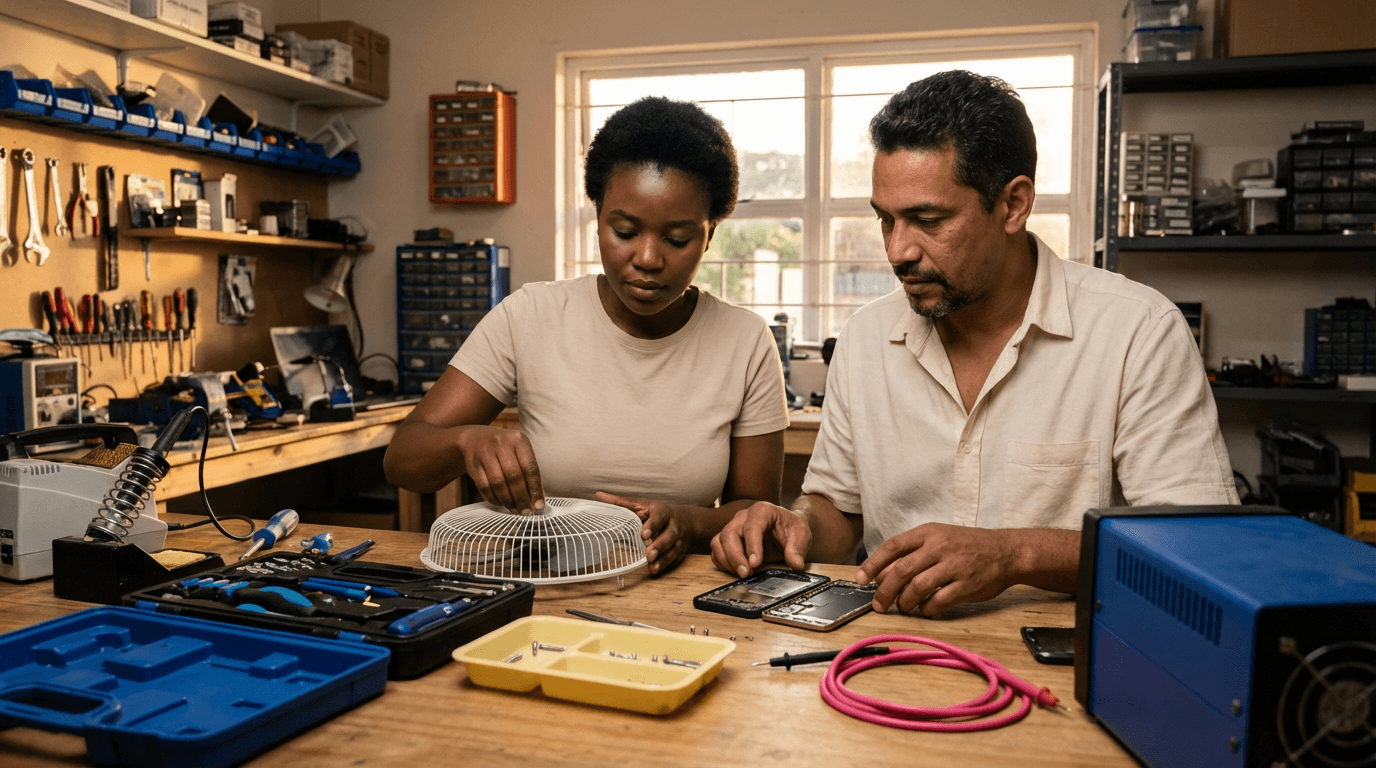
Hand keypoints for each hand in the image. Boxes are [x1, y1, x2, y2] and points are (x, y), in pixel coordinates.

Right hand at [455, 425, 543, 512]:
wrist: (475, 438)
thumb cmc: (504, 450)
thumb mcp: (519, 452)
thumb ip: (529, 473)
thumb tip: (538, 500)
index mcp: (518, 439)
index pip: (530, 468)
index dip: (535, 489)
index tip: (539, 506)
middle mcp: (501, 443)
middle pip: (514, 476)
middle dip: (522, 498)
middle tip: (526, 511)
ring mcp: (485, 452)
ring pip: (498, 483)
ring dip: (508, 500)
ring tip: (515, 510)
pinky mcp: (473, 464)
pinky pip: (484, 486)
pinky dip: (494, 498)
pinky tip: (501, 503)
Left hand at [595, 492, 686, 574]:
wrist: (685, 521)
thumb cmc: (656, 514)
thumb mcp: (640, 506)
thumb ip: (620, 503)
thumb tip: (598, 495)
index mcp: (662, 512)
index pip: (660, 517)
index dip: (653, 525)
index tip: (644, 535)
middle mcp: (673, 525)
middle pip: (670, 535)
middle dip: (660, 545)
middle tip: (648, 555)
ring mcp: (679, 539)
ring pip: (674, 549)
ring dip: (664, 559)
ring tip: (652, 566)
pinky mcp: (680, 551)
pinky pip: (675, 559)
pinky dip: (666, 565)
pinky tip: (656, 570)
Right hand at [710, 501, 810, 577]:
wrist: (786, 528)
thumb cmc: (792, 529)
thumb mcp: (802, 535)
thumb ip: (798, 549)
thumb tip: (796, 564)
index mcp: (762, 510)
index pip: (752, 526)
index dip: (752, 545)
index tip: (756, 563)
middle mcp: (743, 516)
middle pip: (729, 534)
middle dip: (735, 556)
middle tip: (746, 573)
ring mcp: (733, 527)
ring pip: (719, 541)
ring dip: (727, 560)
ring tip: (742, 574)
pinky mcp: (727, 539)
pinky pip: (716, 550)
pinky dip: (722, 562)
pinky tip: (735, 571)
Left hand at [856, 523, 1020, 616]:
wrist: (1005, 551)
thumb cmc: (967, 546)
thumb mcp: (939, 538)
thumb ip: (913, 552)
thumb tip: (881, 574)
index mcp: (928, 533)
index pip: (892, 547)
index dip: (873, 564)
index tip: (861, 579)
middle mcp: (939, 547)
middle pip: (901, 570)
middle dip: (884, 591)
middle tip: (878, 604)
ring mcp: (954, 566)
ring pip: (917, 587)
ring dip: (905, 602)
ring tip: (904, 607)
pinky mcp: (967, 585)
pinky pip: (938, 601)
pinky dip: (926, 609)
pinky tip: (925, 609)